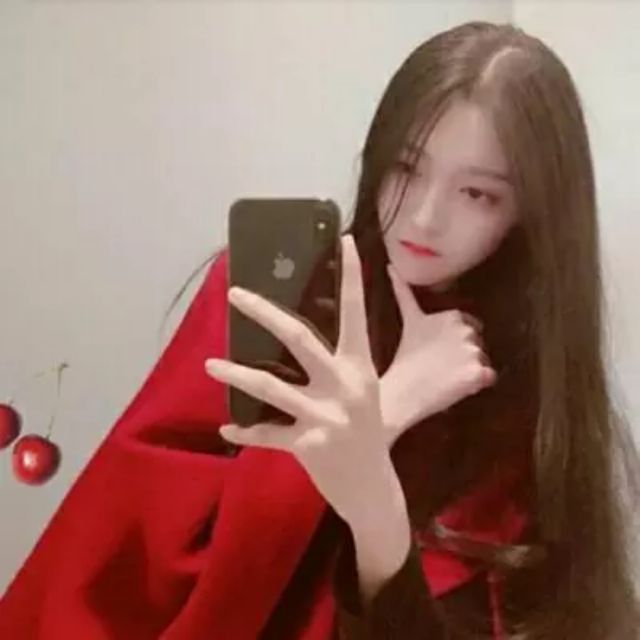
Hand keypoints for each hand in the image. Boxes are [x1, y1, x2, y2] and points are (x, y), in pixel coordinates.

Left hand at [204, 235, 399, 524]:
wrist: (372, 487)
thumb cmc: (367, 430)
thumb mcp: (362, 389)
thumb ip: (339, 362)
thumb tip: (297, 334)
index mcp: (360, 366)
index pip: (356, 313)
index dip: (351, 276)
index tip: (343, 241)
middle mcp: (344, 386)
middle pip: (299, 338)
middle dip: (265, 312)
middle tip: (236, 294)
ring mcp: (326, 417)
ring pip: (270, 387)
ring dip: (236, 375)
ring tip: (211, 366)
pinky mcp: (308, 446)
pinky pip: (266, 434)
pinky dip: (245, 431)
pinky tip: (227, 428)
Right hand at [380, 262, 496, 447]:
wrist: (401, 393)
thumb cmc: (404, 359)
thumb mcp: (408, 320)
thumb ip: (403, 291)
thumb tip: (390, 265)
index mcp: (452, 315)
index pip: (469, 326)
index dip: (454, 341)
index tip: (438, 351)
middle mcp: (466, 330)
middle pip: (477, 343)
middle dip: (464, 354)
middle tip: (439, 365)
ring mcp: (474, 352)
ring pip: (483, 360)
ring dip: (470, 370)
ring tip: (445, 377)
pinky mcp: (479, 373)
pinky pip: (489, 377)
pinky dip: (478, 383)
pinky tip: (458, 386)